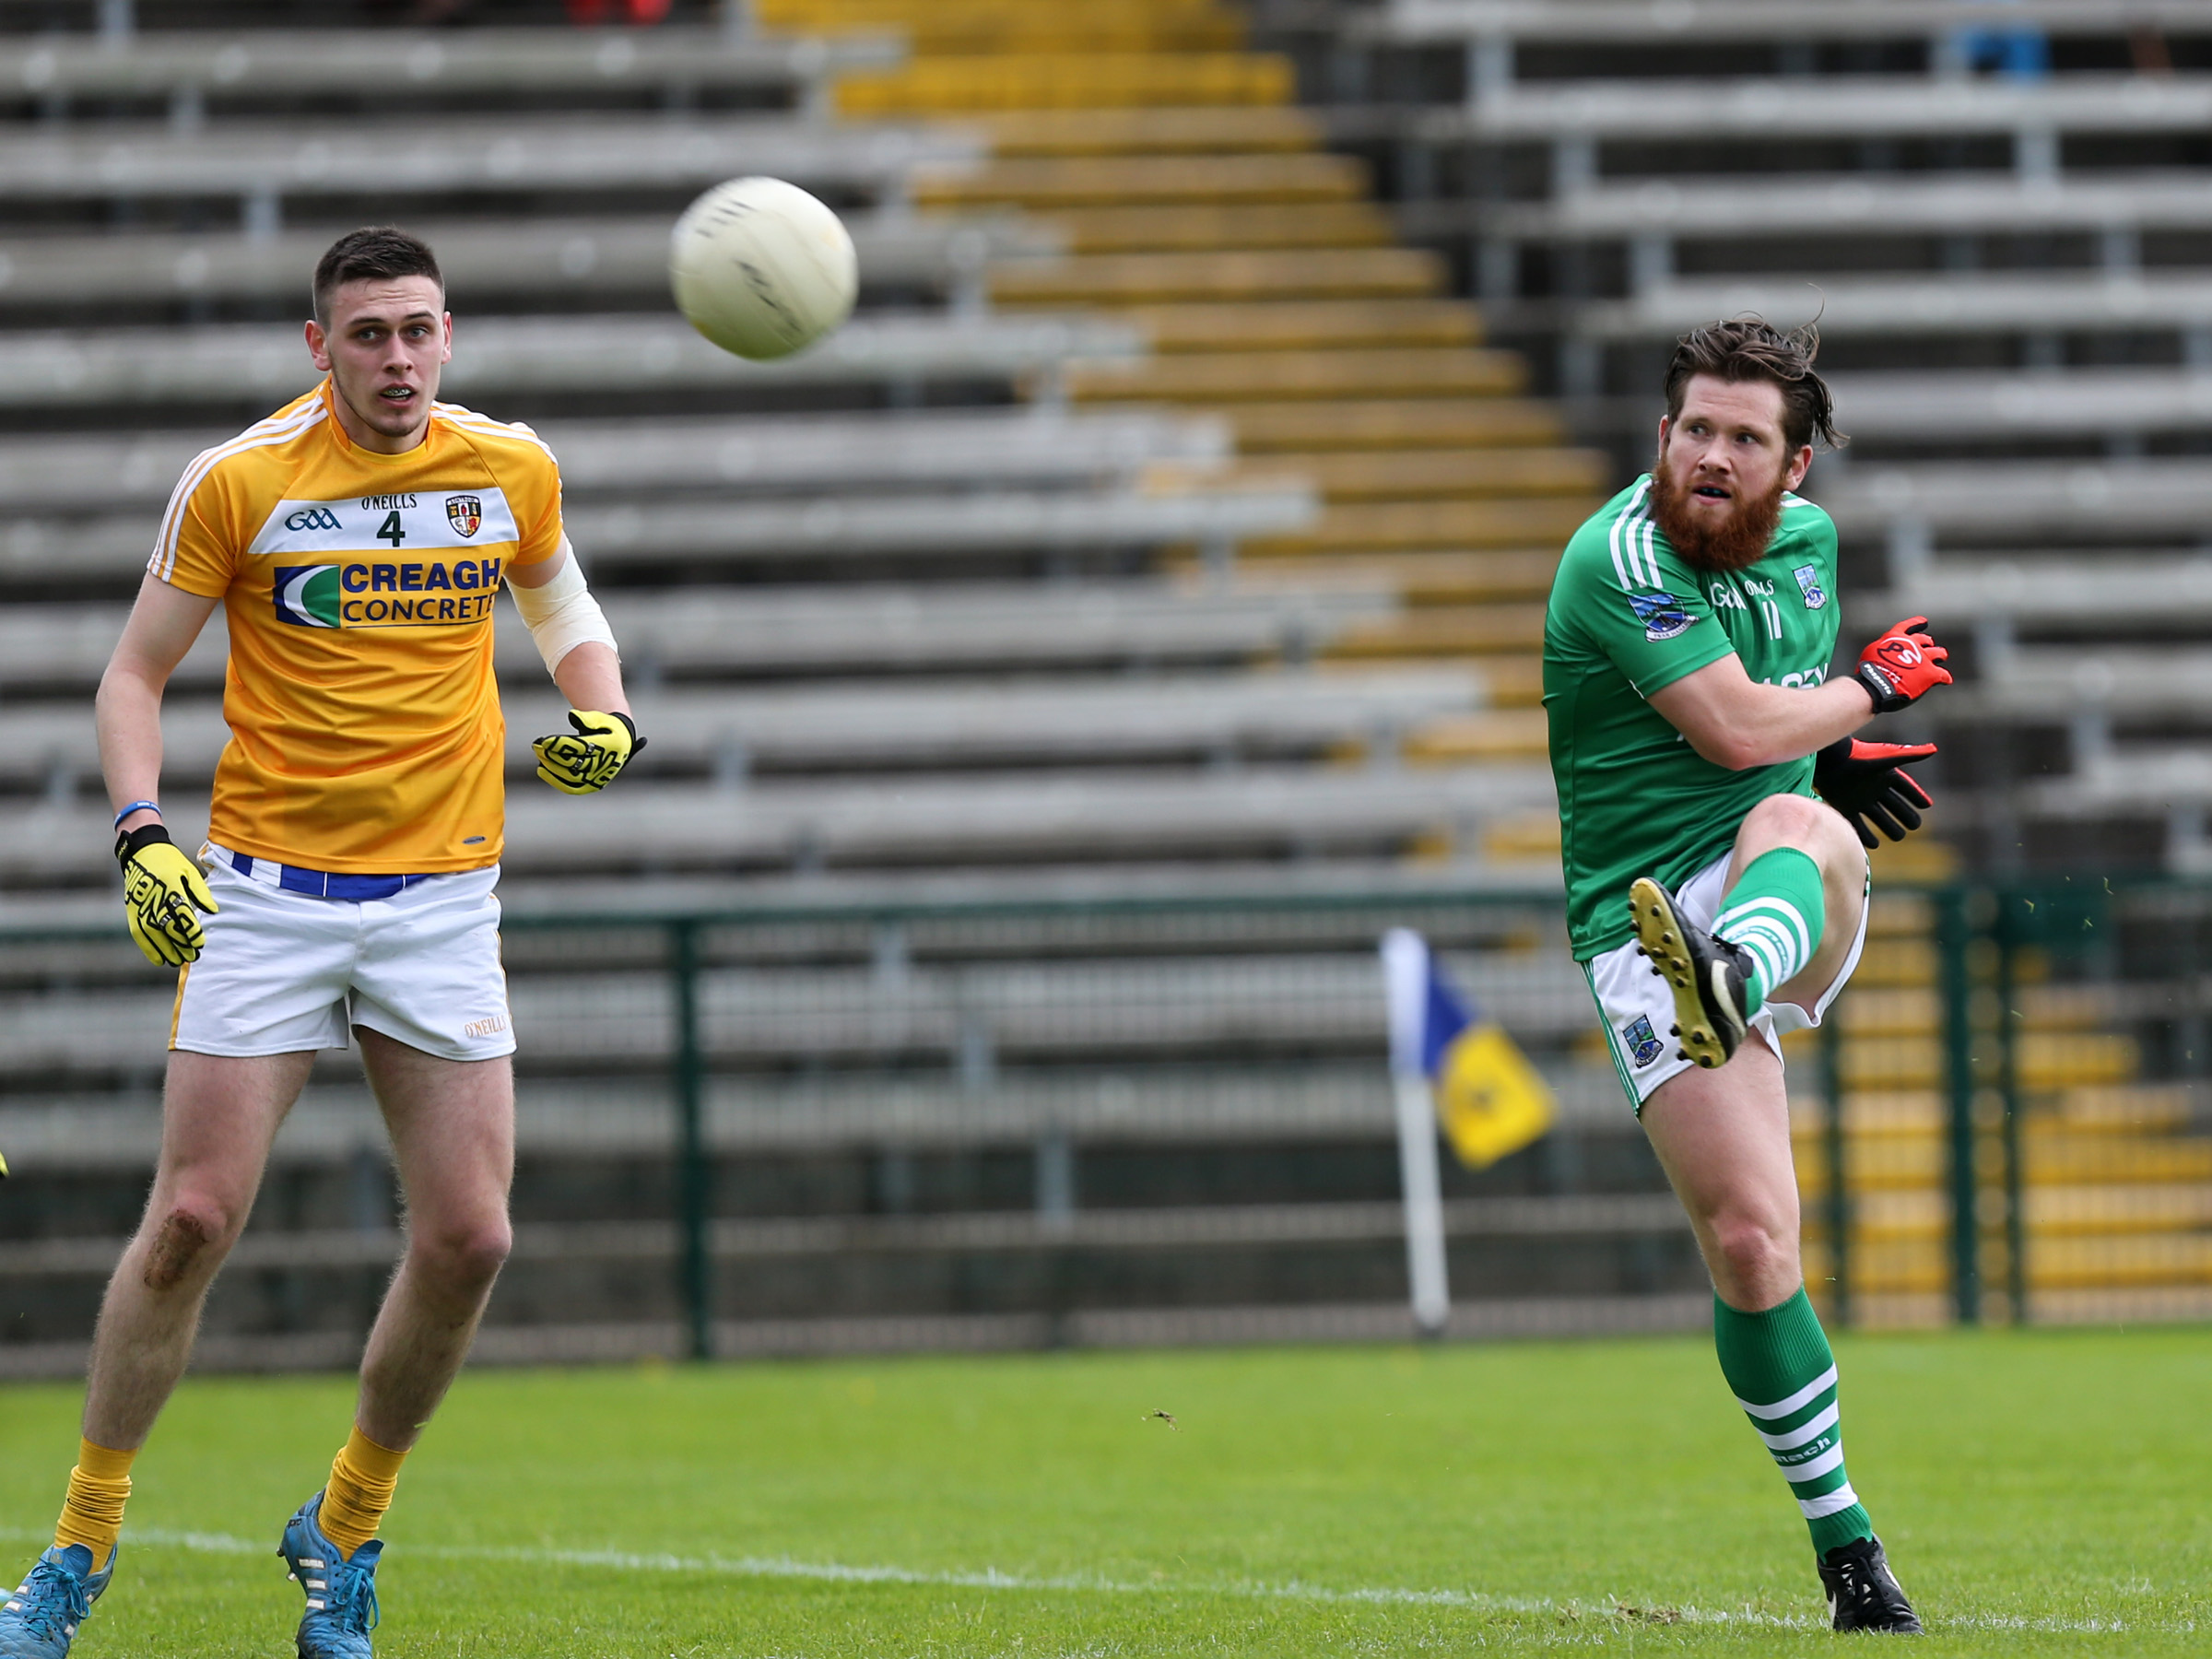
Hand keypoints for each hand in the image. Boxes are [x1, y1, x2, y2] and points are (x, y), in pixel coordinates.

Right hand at [115, 824, 217, 966]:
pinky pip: (139, 934)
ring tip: (179, 961)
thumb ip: (201, 892)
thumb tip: (213, 911)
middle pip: (169, 928)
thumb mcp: (190, 872)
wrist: (141, 852)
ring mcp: (140, 906)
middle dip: (182, 945)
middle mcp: (154, 899)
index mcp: (171, 887)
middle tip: (194, 956)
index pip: (183, 915)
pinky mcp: (132, 911)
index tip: (201, 942)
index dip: (192, 931)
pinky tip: (159, 960)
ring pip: (154, 935)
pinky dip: (148, 949)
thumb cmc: (171, 863)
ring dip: (167, 951)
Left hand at [533, 709, 643, 793]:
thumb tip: (572, 715)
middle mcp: (608, 765)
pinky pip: (572, 788)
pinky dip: (556, 781)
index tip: (545, 741)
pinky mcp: (593, 786)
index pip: (582, 747)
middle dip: (553, 755)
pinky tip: (542, 770)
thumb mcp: (602, 719)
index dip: (562, 745)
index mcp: (612, 745)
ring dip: (552, 767)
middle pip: (574, 762)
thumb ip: (588, 718)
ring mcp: (600, 777)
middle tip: (537, 747)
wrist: (621, 744)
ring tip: (539, 756)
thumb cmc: (607, 728)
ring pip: (571, 776)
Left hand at [1815, 738, 1936, 848]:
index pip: (1905, 788)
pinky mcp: (1845, 807)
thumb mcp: (1886, 758)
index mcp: (1885, 776)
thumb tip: (1934, 749)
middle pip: (1894, 805)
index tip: (1927, 805)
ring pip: (1878, 817)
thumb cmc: (1859, 756)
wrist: (1830, 759)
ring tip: (1898, 836)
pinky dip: (1865, 835)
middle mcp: (1874, 788)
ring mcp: (1859, 799)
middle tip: (1914, 826)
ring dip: (1888, 827)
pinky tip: (1874, 844)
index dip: (1916, 796)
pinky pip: (1858, 824)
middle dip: (1905, 815)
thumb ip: (1910, 756)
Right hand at [1855, 616, 1950, 713]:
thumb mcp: (1871, 653)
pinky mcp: (1930, 673)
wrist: (1878, 683)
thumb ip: (1882, 650)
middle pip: (1924, 640)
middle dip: (1927, 642)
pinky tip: (1945, 680)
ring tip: (1942, 656)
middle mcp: (1912, 644)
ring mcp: (1923, 658)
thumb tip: (1886, 655)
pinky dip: (1944, 677)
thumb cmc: (1869, 670)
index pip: (1907, 626)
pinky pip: (1943, 675)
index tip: (1924, 621)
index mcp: (1895, 637)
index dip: (1916, 623)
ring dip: (1940, 654)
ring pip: (1938, 653)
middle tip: (1929, 645)